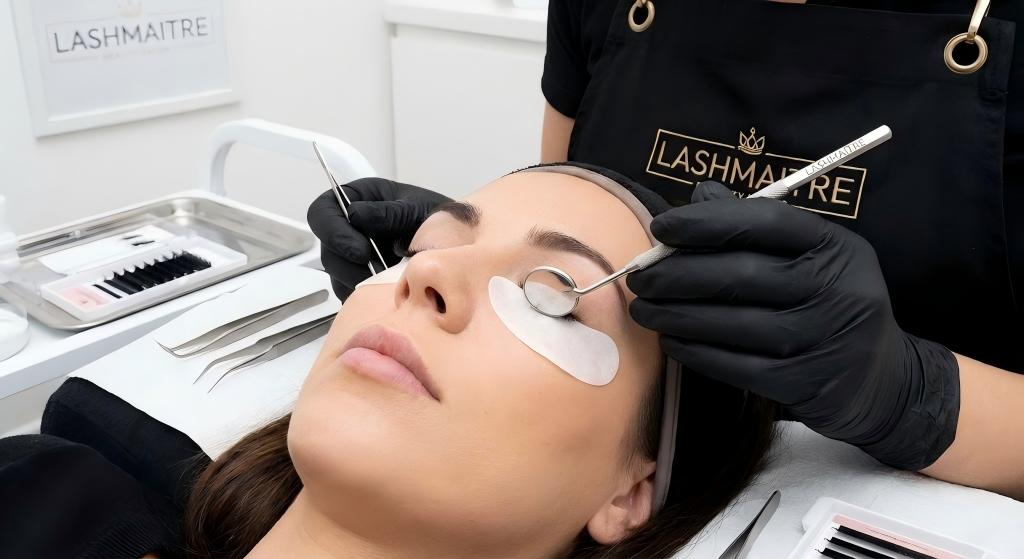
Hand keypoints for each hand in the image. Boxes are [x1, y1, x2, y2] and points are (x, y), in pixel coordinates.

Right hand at [307, 177, 451, 299]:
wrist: (463, 244)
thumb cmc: (443, 217)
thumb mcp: (419, 209)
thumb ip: (390, 213)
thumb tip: (355, 215)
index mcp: (360, 199)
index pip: (323, 211)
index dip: (334, 232)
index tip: (361, 251)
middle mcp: (351, 226)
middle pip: (327, 248)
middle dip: (348, 263)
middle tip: (377, 272)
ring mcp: (355, 254)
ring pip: (337, 273)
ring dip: (359, 280)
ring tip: (389, 281)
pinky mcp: (364, 278)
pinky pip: (352, 291)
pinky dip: (366, 296)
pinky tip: (389, 291)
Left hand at [627, 182, 959, 469]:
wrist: (882, 382)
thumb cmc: (830, 304)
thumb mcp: (812, 257)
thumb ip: (757, 226)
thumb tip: (699, 196)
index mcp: (835, 246)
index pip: (765, 221)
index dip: (707, 222)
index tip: (661, 227)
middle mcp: (834, 289)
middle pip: (739, 274)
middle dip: (676, 274)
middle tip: (639, 277)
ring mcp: (820, 338)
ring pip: (731, 323)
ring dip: (675, 315)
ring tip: (643, 310)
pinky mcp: (803, 382)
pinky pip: (734, 365)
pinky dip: (694, 352)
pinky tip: (671, 342)